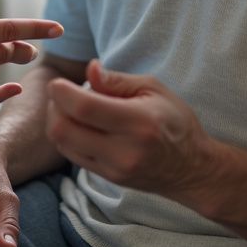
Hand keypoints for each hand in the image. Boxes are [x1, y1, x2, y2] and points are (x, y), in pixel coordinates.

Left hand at [45, 60, 215, 202]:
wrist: (192, 169)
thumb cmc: (175, 120)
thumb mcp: (153, 89)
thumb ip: (117, 81)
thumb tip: (89, 68)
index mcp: (137, 122)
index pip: (84, 108)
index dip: (61, 92)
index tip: (57, 80)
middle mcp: (123, 150)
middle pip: (64, 129)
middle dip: (54, 106)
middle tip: (64, 92)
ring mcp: (114, 169)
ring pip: (62, 144)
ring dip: (57, 121)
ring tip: (72, 107)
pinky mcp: (107, 178)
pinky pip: (72, 155)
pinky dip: (66, 136)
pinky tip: (80, 124)